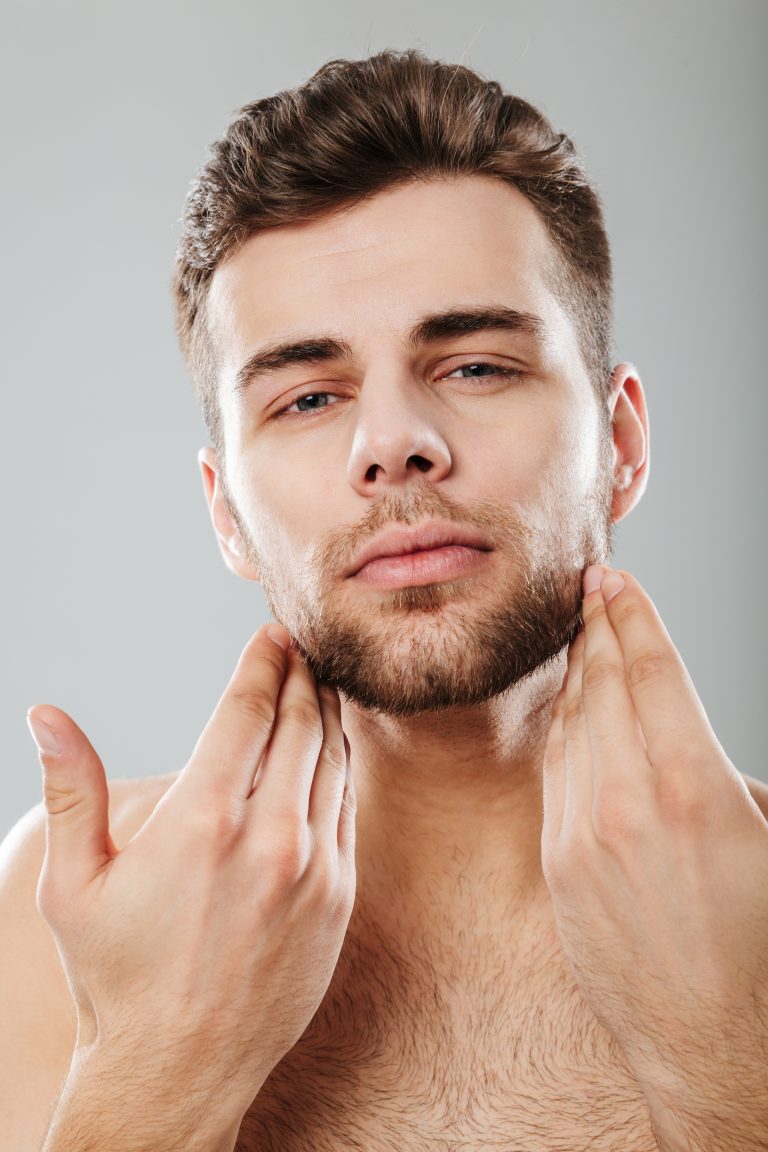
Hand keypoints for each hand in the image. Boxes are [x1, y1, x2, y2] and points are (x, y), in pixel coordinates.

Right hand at [27, 624, 355, 1138]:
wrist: (179, 1070)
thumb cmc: (117, 975)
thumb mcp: (74, 884)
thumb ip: (71, 789)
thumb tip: (46, 714)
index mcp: (202, 821)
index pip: (247, 710)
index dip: (261, 662)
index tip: (270, 632)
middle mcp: (269, 838)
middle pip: (299, 723)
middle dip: (299, 674)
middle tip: (299, 646)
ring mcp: (314, 869)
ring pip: (333, 759)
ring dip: (327, 712)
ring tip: (317, 683)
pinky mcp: (339, 898)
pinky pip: (347, 808)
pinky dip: (341, 765)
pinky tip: (331, 748)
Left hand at [540, 565, 767, 1123]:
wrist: (712, 1042)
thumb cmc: (760, 945)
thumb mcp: (761, 835)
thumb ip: (719, 771)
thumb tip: (682, 728)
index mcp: (692, 787)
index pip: (651, 672)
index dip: (630, 616)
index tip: (614, 581)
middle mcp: (629, 801)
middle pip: (604, 686)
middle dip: (596, 628)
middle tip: (589, 587)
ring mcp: (584, 833)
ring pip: (573, 724)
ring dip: (576, 673)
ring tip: (579, 635)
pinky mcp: (560, 863)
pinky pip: (555, 773)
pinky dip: (561, 729)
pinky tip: (568, 707)